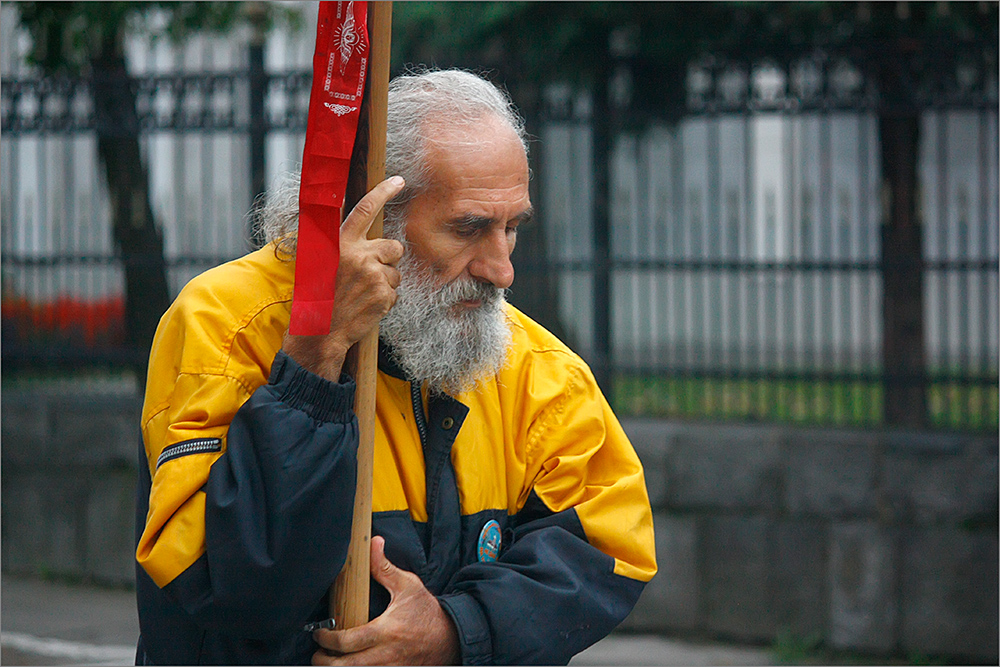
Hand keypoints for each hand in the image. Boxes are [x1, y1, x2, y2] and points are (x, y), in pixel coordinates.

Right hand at [283, 177, 405, 379]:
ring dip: (386, 282)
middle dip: (389, 259)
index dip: (383, 192)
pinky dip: (385, 300)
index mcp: (341, 243)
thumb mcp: (319, 262)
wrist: (320, 332)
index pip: (366, 209)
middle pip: (394, 247)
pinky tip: (367, 306)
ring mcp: (374, 275)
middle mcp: (359, 255)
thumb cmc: (318, 297)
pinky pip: (395, 293)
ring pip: (396, 272)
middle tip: (369, 275)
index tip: (398, 181)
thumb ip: (339, 242)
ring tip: (363, 293)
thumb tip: (346, 217)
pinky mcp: (384, 295)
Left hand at [312, 536, 459, 665]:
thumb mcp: (408, 585)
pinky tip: (351, 664)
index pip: (348, 642)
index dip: (327, 640)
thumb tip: (373, 543)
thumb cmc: (427, 612)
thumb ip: (385, 568)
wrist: (451, 636)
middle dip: (325, 662)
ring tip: (330, 661)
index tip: (320, 633)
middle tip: (318, 653)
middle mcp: (386, 655)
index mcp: (386, 631)